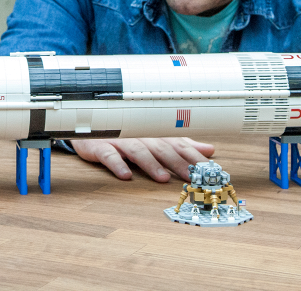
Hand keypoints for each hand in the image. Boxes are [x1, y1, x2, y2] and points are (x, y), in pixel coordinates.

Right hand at [72, 137, 214, 181]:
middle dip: (179, 163)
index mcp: (156, 134)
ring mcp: (121, 140)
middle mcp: (141, 136)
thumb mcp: (157, 137)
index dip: (195, 157)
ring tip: (162, 178)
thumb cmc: (127, 133)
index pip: (180, 145)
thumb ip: (183, 144)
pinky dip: (117, 163)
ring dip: (151, 164)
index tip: (210, 171)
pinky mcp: (101, 145)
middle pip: (162, 148)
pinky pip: (109, 155)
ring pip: (138, 150)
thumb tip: (209, 150)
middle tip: (192, 177)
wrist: (91, 122)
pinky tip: (125, 175)